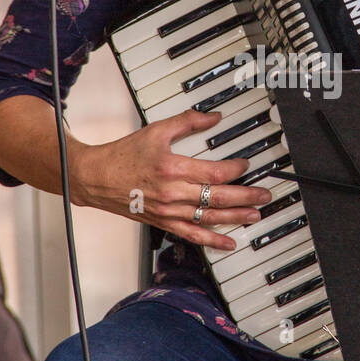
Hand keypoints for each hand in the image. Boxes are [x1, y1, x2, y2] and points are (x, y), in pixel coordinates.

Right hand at [70, 109, 271, 250]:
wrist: (95, 177)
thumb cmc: (123, 155)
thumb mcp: (157, 131)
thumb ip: (187, 121)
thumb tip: (214, 117)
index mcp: (172, 167)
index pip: (214, 172)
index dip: (236, 169)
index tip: (247, 165)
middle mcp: (172, 192)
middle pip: (217, 197)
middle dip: (246, 197)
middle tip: (264, 195)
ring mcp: (168, 211)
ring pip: (209, 218)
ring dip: (236, 218)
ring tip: (255, 215)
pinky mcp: (163, 222)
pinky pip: (192, 235)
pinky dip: (212, 241)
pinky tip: (228, 243)